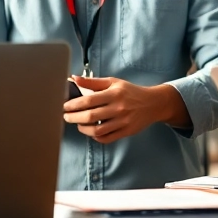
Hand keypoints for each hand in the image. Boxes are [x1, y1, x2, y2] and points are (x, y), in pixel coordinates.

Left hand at [63, 76, 187, 143]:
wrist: (152, 103)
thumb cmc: (130, 91)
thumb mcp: (113, 82)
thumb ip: (92, 82)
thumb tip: (74, 79)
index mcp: (114, 93)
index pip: (88, 100)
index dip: (73, 104)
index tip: (65, 106)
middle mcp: (118, 108)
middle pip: (90, 116)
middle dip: (73, 117)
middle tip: (66, 116)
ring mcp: (122, 121)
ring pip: (97, 130)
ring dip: (83, 129)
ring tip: (78, 124)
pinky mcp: (126, 132)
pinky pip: (106, 138)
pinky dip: (95, 136)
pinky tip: (91, 131)